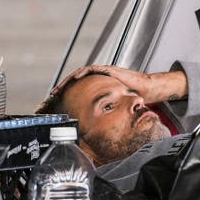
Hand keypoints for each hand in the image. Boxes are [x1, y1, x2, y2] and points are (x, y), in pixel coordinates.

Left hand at [52, 65, 186, 103]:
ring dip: (69, 80)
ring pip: (80, 74)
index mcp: (99, 87)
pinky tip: (74, 78)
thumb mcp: (117, 108)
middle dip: (64, 87)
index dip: (69, 94)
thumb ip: (108, 113)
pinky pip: (91, 69)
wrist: (146, 90)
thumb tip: (100, 130)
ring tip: (59, 87)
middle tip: (53, 94)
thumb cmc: (134, 98)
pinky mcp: (108, 69)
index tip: (59, 101)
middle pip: (76, 80)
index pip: (80, 89)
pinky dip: (82, 73)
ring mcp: (103, 73)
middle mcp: (99, 79)